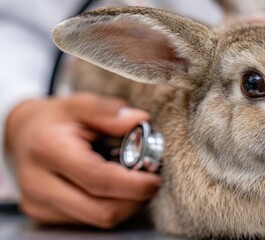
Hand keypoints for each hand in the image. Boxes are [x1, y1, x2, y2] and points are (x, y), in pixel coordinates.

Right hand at [5, 92, 160, 227]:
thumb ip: (108, 111)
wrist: (22, 135)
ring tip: (132, 181)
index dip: (133, 184)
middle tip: (150, 181)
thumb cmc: (55, 120)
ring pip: (97, 219)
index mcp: (49, 151)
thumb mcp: (80, 103)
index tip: (154, 178)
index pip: (97, 179)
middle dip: (134, 199)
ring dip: (124, 204)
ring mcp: (39, 204)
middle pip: (100, 210)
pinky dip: (108, 206)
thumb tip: (139, 120)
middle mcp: (39, 183)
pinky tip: (113, 188)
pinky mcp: (43, 215)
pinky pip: (88, 220)